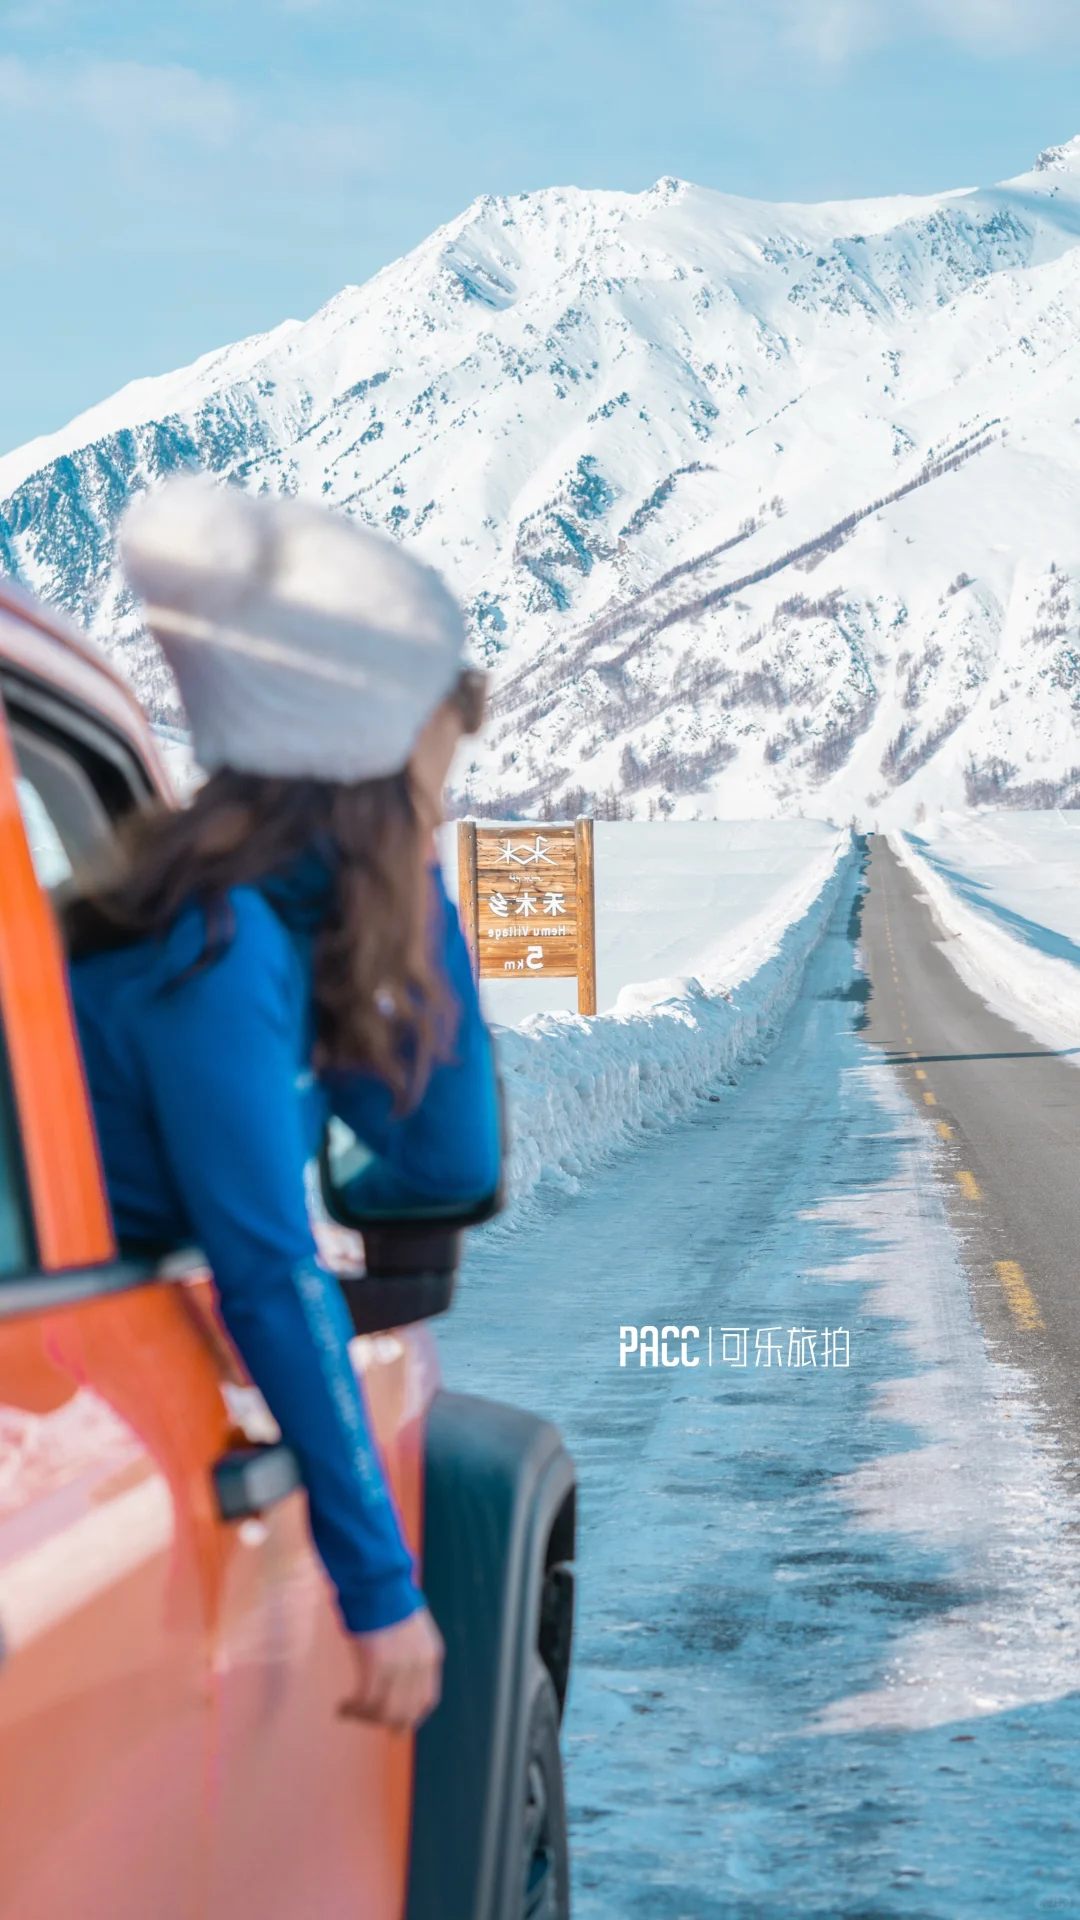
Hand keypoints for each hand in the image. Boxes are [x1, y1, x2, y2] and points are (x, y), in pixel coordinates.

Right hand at [338, 1606, 443, 1731]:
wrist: (378, 1580)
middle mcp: (419, 1665)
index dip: (408, 1716)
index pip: (425, 1701)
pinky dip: (353, 1709)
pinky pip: (365, 1701)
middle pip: (404, 1713)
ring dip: (365, 1717)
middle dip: (382, 1721)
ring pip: (383, 1711)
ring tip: (349, 1711)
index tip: (391, 1721)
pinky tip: (343, 1707)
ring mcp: (399, 1666)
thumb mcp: (412, 1628)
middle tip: (363, 1717)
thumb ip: (410, 1652)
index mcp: (431, 1655)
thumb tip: (398, 1673)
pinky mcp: (376, 1664)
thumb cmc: (387, 1598)